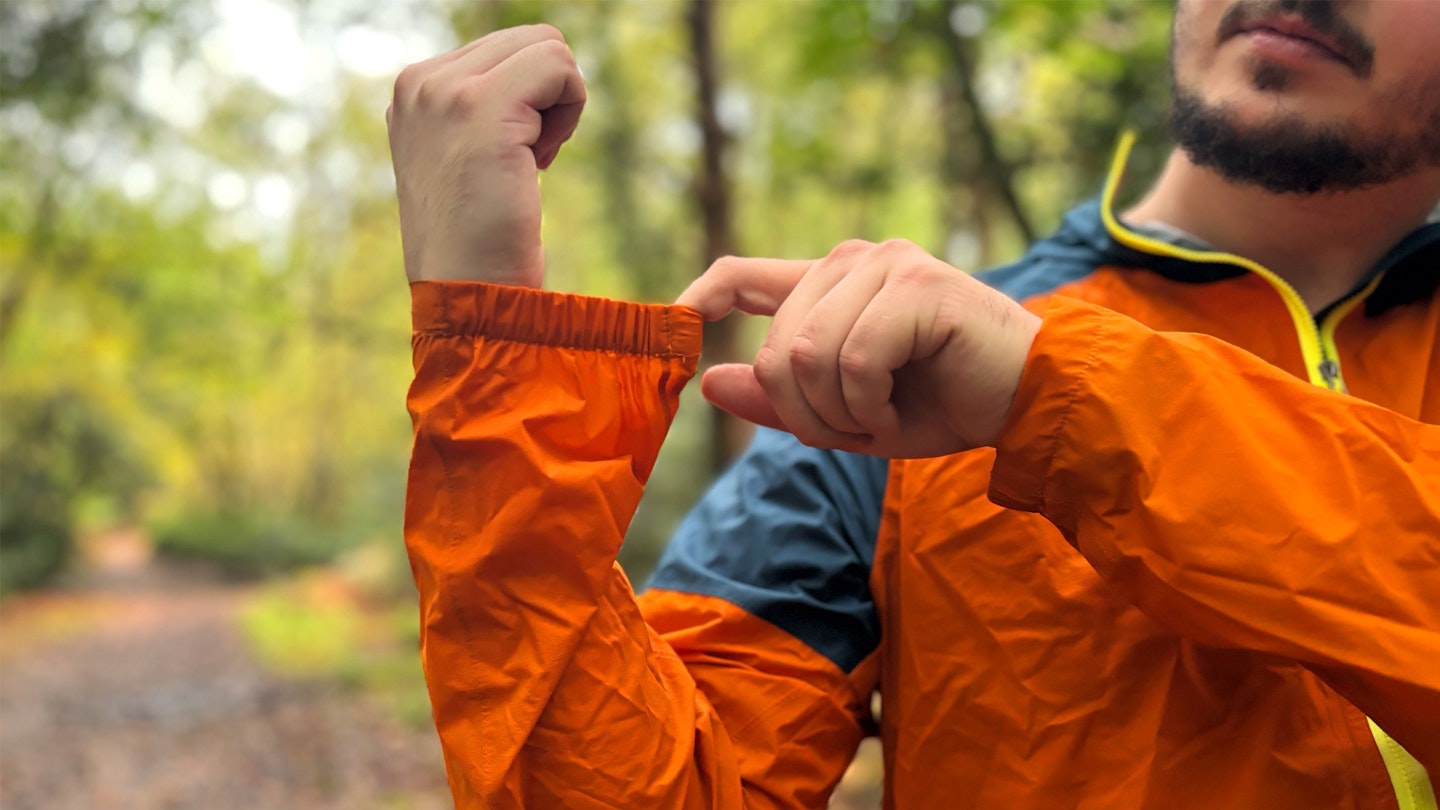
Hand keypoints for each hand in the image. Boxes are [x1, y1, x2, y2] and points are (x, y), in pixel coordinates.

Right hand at [387, 25, 585, 285]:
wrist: (467, 296)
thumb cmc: (477, 244)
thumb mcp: (467, 159)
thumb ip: (485, 109)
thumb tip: (544, 66)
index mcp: (414, 90)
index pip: (505, 49)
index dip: (530, 102)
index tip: (511, 157)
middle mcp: (420, 82)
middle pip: (531, 39)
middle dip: (548, 98)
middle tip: (528, 160)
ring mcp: (445, 91)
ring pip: (549, 46)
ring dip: (560, 106)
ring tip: (531, 162)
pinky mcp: (481, 107)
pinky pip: (560, 67)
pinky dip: (570, 112)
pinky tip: (540, 163)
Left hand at [676, 240, 1041, 457]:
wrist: (1029, 400)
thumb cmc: (943, 404)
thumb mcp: (847, 415)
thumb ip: (781, 400)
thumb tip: (709, 382)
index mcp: (831, 282)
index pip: (742, 274)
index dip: (700, 298)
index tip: (678, 324)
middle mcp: (852, 259)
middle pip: (775, 348)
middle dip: (805, 413)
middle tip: (856, 429)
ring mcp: (884, 264)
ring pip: (805, 356)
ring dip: (838, 412)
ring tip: (881, 416)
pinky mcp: (914, 284)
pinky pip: (850, 360)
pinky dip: (868, 404)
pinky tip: (900, 404)